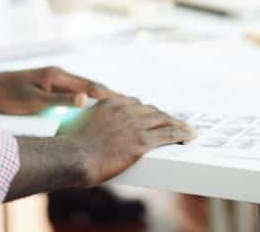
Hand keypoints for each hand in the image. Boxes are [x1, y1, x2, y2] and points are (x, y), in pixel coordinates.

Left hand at [0, 66, 116, 114]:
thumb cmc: (9, 95)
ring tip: (118, 106)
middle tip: (130, 105)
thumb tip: (84, 99)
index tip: (126, 103)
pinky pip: (73, 91)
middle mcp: (58, 74)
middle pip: (90, 85)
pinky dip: (87, 97)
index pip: (90, 86)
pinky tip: (92, 106)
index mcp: (57, 76)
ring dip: (99, 96)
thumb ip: (60, 100)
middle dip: (109, 95)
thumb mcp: (34, 101)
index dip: (108, 96)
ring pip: (82, 88)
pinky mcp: (49, 85)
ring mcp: (54, 79)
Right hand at [56, 96, 195, 185]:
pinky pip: (168, 134)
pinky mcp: (141, 141)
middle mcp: (124, 110)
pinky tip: (189, 136)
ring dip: (177, 124)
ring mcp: (134, 125)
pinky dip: (181, 134)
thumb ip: (88, 125)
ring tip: (188, 130)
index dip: (146, 111)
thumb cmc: (70, 147)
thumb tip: (85, 134)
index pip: (134, 104)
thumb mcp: (78, 127)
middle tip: (173, 122)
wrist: (73, 156)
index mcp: (109, 104)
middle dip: (164, 117)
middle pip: (151, 110)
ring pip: (163, 120)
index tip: (152, 115)